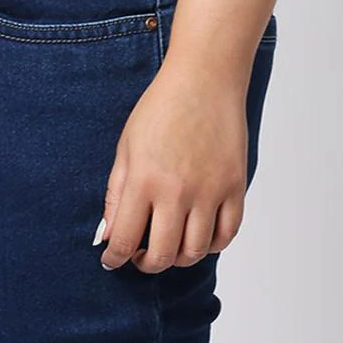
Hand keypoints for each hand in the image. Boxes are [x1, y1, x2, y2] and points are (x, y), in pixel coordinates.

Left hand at [96, 56, 248, 273]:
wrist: (204, 79)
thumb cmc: (161, 107)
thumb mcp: (127, 146)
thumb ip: (116, 193)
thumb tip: (108, 234)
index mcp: (143, 179)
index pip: (123, 239)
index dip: (114, 258)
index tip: (112, 260)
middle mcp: (176, 191)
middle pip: (161, 256)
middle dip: (145, 264)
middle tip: (140, 256)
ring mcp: (209, 191)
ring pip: (194, 252)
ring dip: (178, 258)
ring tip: (169, 244)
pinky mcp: (234, 187)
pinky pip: (225, 236)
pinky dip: (210, 245)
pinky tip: (197, 233)